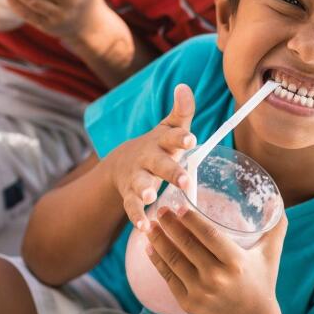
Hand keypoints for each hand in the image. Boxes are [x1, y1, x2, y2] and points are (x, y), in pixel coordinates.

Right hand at [101, 84, 196, 229]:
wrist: (123, 162)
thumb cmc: (158, 145)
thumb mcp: (169, 127)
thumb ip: (181, 111)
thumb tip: (184, 86)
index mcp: (161, 141)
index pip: (171, 136)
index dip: (180, 137)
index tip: (190, 138)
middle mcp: (147, 158)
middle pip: (159, 164)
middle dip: (170, 171)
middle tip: (184, 179)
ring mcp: (136, 177)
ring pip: (140, 184)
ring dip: (145, 191)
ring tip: (150, 197)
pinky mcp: (129, 195)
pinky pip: (131, 207)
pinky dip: (137, 217)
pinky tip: (144, 227)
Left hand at [145, 204, 288, 313]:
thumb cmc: (261, 279)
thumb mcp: (272, 253)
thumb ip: (276, 226)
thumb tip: (277, 197)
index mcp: (236, 262)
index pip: (209, 235)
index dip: (192, 220)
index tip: (180, 205)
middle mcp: (217, 278)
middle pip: (187, 245)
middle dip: (170, 225)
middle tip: (160, 209)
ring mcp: (200, 292)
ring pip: (173, 260)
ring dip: (158, 240)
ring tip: (150, 225)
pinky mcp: (189, 302)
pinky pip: (168, 277)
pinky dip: (157, 260)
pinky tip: (150, 246)